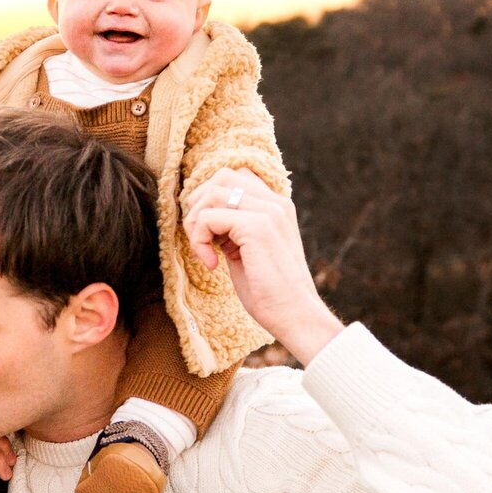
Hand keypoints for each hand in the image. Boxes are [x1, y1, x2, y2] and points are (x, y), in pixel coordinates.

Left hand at [181, 170, 342, 365]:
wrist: (295, 315)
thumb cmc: (270, 292)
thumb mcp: (248, 251)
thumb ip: (233, 229)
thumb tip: (203, 217)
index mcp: (277, 206)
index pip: (235, 176)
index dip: (211, 198)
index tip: (209, 233)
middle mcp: (275, 202)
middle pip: (221, 176)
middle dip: (199, 204)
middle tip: (200, 239)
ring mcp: (268, 212)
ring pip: (212, 193)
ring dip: (196, 223)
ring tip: (203, 251)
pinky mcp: (256, 227)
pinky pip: (208, 217)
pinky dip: (199, 240)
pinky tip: (211, 264)